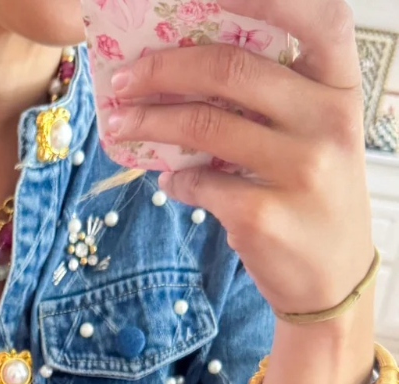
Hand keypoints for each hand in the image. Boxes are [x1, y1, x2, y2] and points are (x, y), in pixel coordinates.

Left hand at [105, 0, 373, 318]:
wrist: (331, 279)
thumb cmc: (314, 196)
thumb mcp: (315, 136)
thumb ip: (275, 100)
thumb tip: (183, 69)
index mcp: (342, 88)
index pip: (317, 17)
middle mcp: (328, 121)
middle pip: (232, 70)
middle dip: (164, 69)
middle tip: (123, 78)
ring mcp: (300, 169)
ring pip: (204, 126)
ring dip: (149, 122)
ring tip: (120, 124)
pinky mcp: (265, 215)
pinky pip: (198, 183)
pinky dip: (174, 180)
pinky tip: (169, 180)